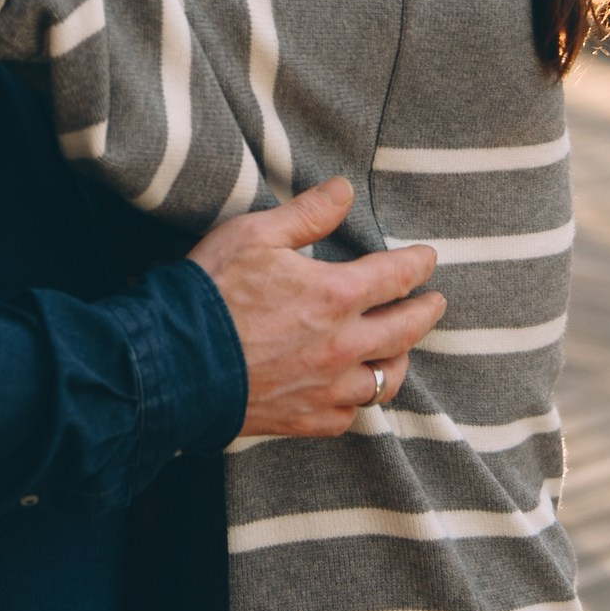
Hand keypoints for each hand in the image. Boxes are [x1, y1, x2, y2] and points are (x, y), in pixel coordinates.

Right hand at [189, 179, 442, 439]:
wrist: (173, 363)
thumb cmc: (212, 292)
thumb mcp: (255, 234)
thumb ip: (307, 213)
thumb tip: (343, 191)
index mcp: (336, 295)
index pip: (396, 276)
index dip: (418, 264)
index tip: (428, 259)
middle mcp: (343, 346)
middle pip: (405, 330)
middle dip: (426, 313)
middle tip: (436, 303)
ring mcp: (327, 388)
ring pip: (385, 380)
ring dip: (400, 360)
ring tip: (402, 350)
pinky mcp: (305, 419)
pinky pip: (350, 415)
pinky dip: (359, 401)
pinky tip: (356, 392)